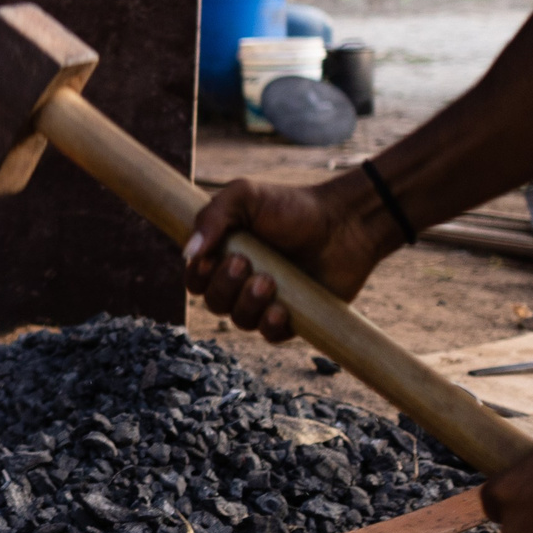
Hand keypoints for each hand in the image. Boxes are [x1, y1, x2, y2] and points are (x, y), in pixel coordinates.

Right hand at [182, 171, 392, 341]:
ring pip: (240, 321)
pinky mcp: (293, 318)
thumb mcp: (246, 195)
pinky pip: (270, 336)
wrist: (344, 222)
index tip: (210, 261)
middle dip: (224, 287)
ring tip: (269, 281)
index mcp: (225, 255)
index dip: (196, 277)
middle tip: (246, 263)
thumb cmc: (293, 206)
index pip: (195, 280)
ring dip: (248, 304)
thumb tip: (188, 253)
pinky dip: (270, 325)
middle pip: (214, 303)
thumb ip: (211, 216)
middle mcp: (242, 282)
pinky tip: (282, 310)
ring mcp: (267, 302)